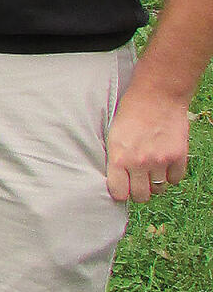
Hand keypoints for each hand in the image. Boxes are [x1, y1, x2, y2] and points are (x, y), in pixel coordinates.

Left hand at [104, 85, 189, 202]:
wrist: (157, 95)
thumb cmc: (130, 112)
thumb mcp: (113, 135)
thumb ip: (116, 159)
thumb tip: (118, 181)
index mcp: (118, 157)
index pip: (119, 193)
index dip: (120, 192)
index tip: (121, 186)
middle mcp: (139, 162)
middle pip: (141, 196)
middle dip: (138, 190)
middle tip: (137, 179)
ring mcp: (160, 161)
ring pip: (159, 189)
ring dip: (155, 182)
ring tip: (151, 167)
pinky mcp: (178, 157)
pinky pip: (175, 179)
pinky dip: (171, 174)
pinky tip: (165, 162)